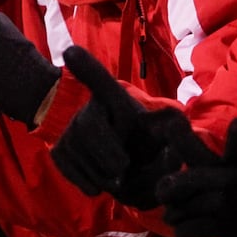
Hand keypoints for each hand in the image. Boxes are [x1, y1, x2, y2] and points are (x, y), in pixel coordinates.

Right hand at [50, 45, 208, 208]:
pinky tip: (101, 184)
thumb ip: (171, 130)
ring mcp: (71, 130)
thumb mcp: (163, 136)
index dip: (86, 67)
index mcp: (117, 101)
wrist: (122, 170)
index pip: (101, 82)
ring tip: (117, 178)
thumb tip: (177, 120)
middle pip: (87, 126)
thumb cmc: (146, 147)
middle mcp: (90, 109)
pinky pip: (69, 168)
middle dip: (107, 153)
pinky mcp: (59, 151)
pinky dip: (87, 182)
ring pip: (77, 150)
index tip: (70, 52)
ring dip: (100, 173)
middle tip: (123, 169)